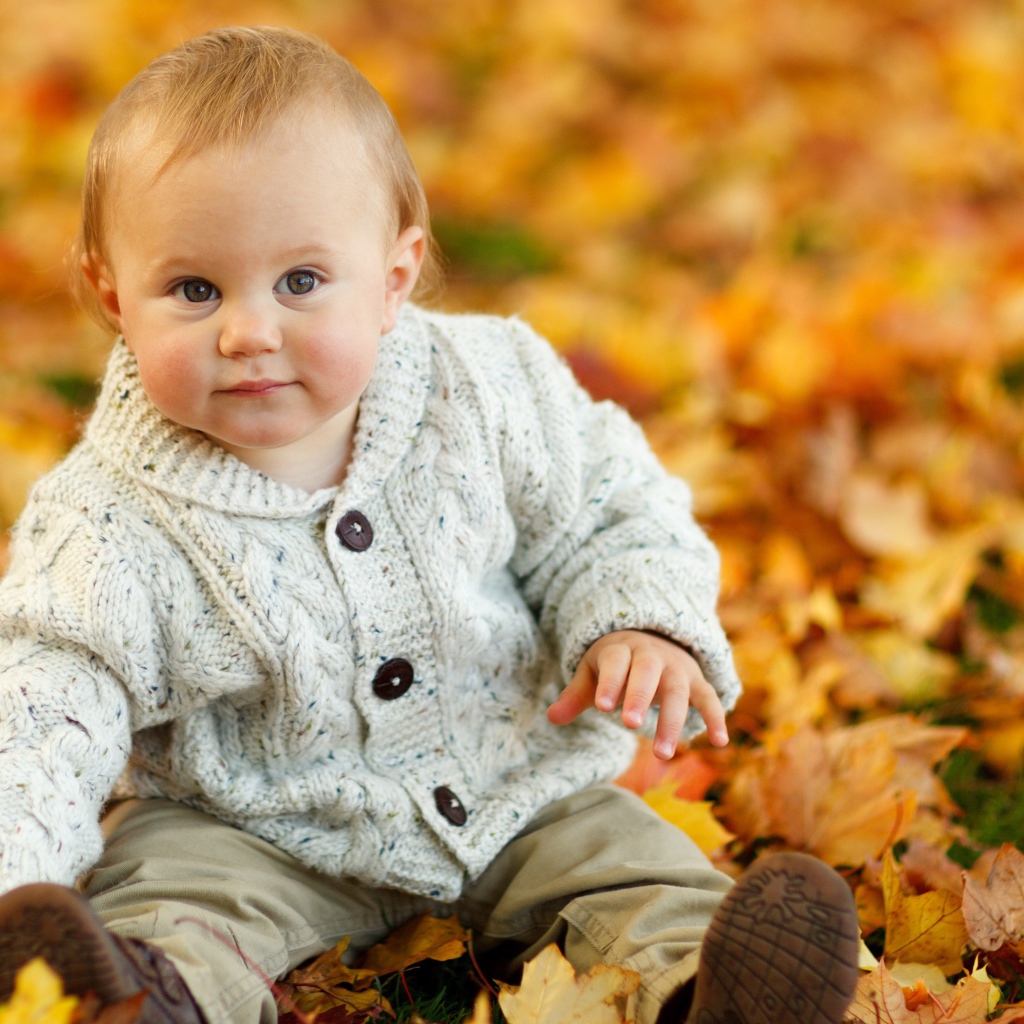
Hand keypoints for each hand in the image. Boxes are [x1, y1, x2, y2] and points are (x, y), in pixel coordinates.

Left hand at [546, 630, 728, 758]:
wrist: (653, 637)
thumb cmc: (616, 663)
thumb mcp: (593, 672)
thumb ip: (576, 695)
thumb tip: (551, 717)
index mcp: (621, 649)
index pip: (615, 662)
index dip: (610, 682)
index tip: (602, 707)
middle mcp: (652, 655)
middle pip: (647, 673)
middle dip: (639, 697)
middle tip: (629, 725)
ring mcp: (677, 668)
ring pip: (678, 691)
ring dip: (672, 721)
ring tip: (662, 755)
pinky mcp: (696, 682)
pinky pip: (709, 698)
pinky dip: (715, 718)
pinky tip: (720, 743)